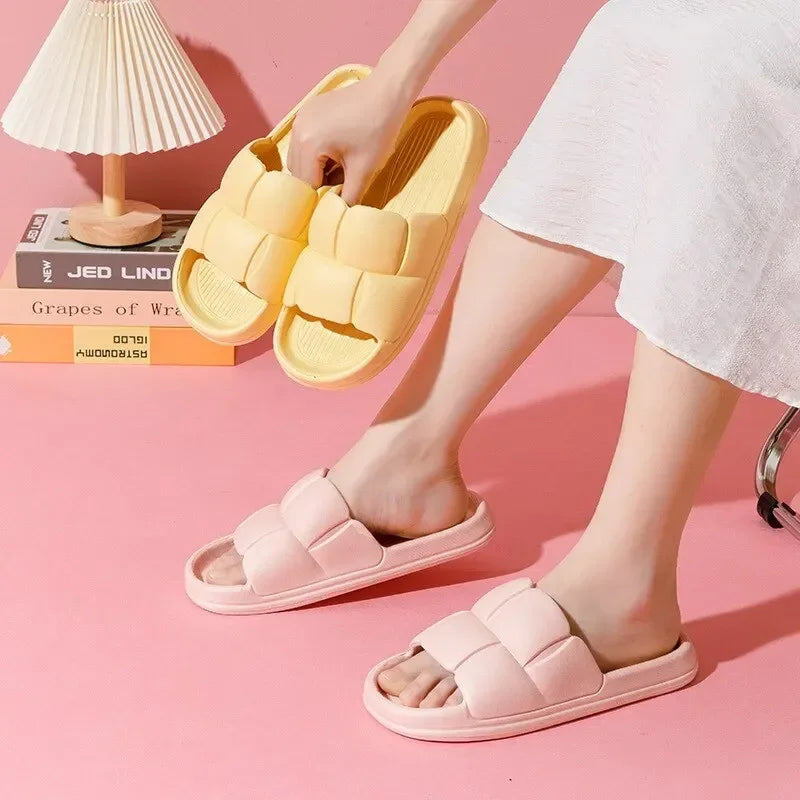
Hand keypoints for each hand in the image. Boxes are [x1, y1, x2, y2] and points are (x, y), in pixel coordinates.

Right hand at [287, 74, 412, 204]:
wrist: (387, 92)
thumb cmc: (378, 129)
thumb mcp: (364, 170)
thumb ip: (348, 198)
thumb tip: (340, 218)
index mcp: (309, 143)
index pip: (306, 185)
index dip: (322, 198)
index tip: (338, 202)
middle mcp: (298, 130)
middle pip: (298, 173)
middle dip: (317, 184)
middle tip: (342, 185)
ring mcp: (301, 118)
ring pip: (299, 159)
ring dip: (316, 170)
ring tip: (341, 169)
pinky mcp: (308, 112)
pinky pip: (304, 142)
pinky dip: (316, 154)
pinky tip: (337, 153)